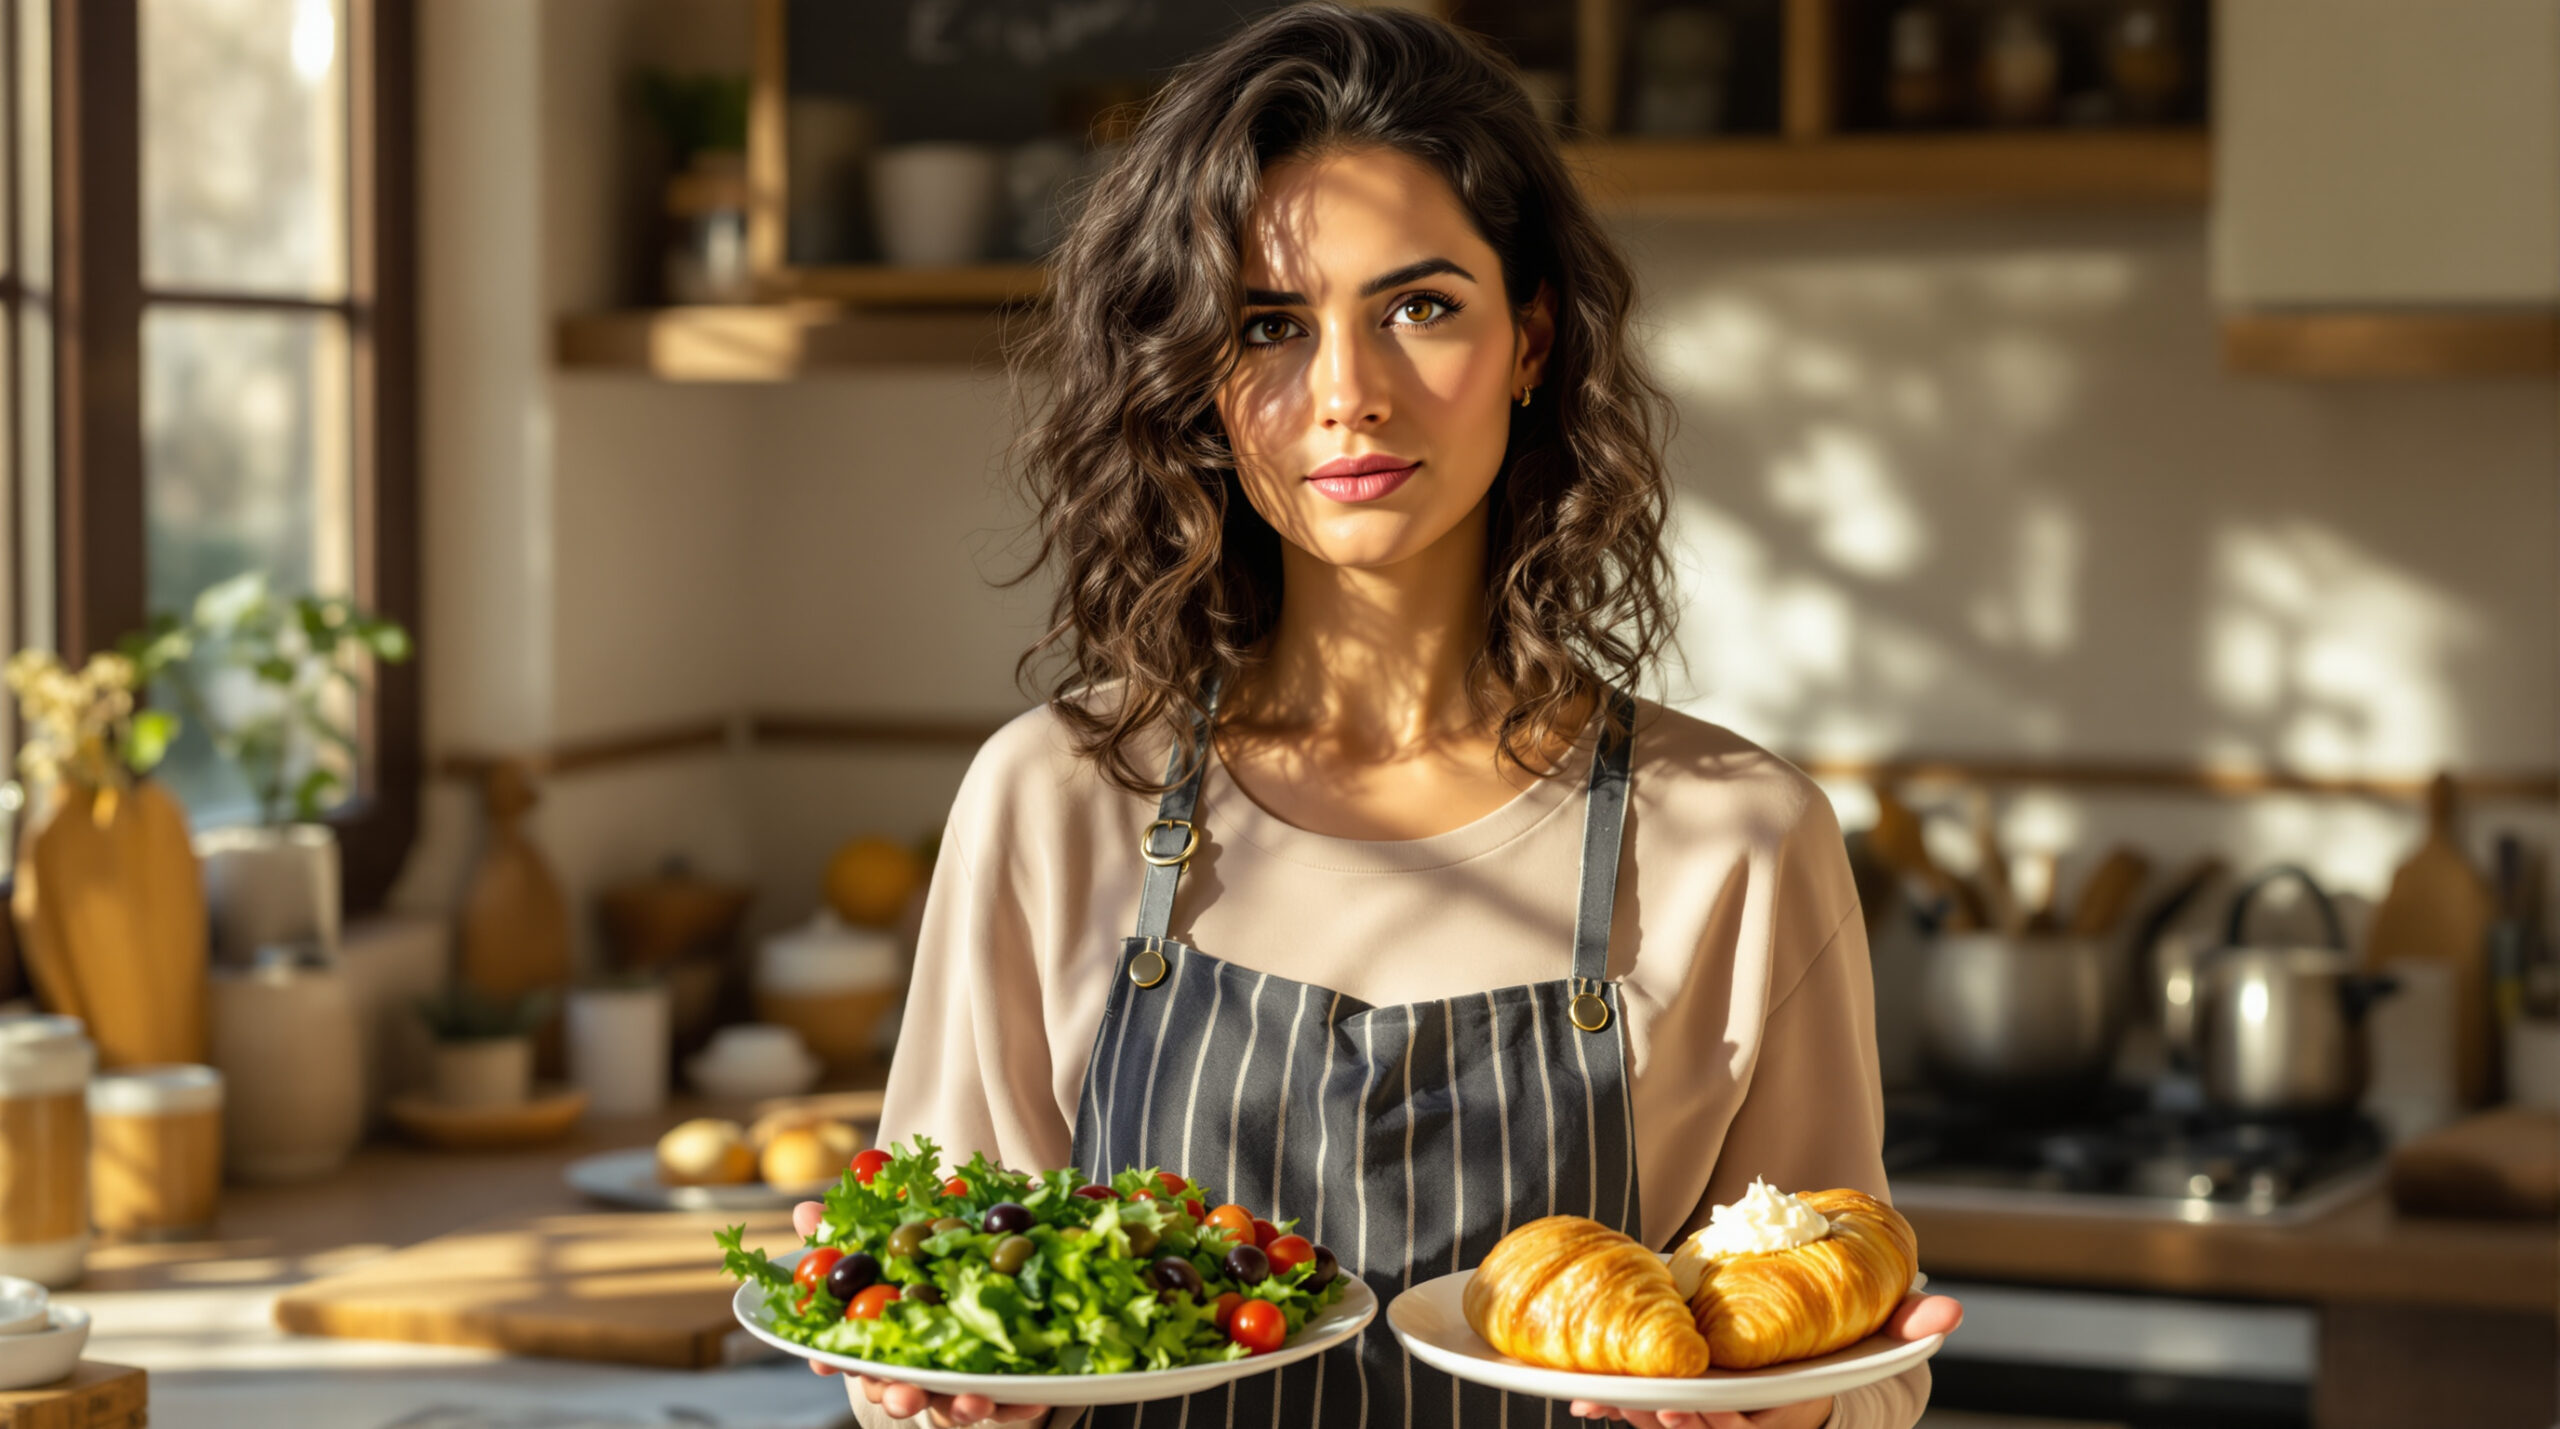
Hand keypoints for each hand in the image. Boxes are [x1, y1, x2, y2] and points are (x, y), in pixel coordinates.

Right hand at [790, 1200, 1051, 1425]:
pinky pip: (1014, 1402)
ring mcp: (964, 1381)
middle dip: (898, 1395)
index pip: (857, 1355)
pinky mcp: (1009, 1387)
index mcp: (892, 1336)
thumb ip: (854, 1230)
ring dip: (961, 1407)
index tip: (826, 1362)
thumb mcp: (903, 1234)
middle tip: (900, 1395)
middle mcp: (922, 1365)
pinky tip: (1033, 1399)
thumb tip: (804, 1210)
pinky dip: (1021, 1403)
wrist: (1009, 1263)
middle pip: (902, 1389)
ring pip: (954, 1404)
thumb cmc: (938, 1257)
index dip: (838, 1359)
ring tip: (973, 1402)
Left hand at [1567, 1292, 1962, 1428]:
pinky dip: (1616, 1404)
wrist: (1818, 1354)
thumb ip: (1908, 1327)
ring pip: (1671, 1424)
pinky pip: (1650, 1408)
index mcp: (1789, 1408)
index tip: (1683, 1408)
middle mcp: (1750, 1418)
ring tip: (1597, 1400)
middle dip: (1666, 1424)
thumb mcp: (1878, 1339)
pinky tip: (1581, 1396)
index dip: (1715, 1424)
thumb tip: (1952, 1310)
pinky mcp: (1686, 1399)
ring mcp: (1714, 1412)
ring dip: (1633, 1416)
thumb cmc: (1846, 1348)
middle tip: (1632, 1403)